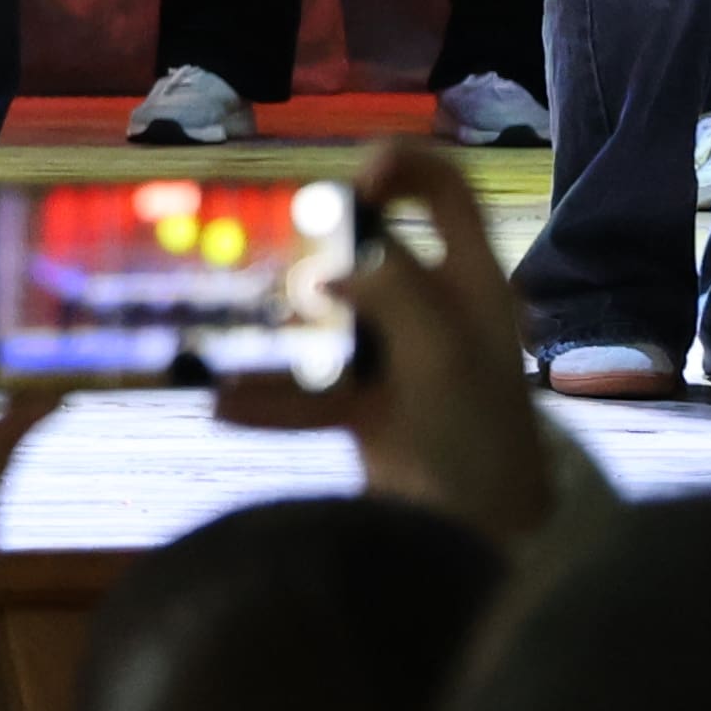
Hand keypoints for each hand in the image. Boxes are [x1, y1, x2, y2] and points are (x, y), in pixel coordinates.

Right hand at [211, 144, 553, 540]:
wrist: (483, 539)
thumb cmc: (477, 440)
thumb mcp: (443, 352)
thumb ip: (393, 292)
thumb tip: (332, 277)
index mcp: (474, 286)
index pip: (445, 192)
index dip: (399, 171)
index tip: (352, 187)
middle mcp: (440, 312)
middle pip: (375, 253)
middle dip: (324, 259)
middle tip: (300, 285)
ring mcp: (404, 361)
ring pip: (332, 323)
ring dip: (287, 337)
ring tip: (245, 348)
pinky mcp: (373, 410)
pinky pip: (310, 390)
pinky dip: (271, 399)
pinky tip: (226, 408)